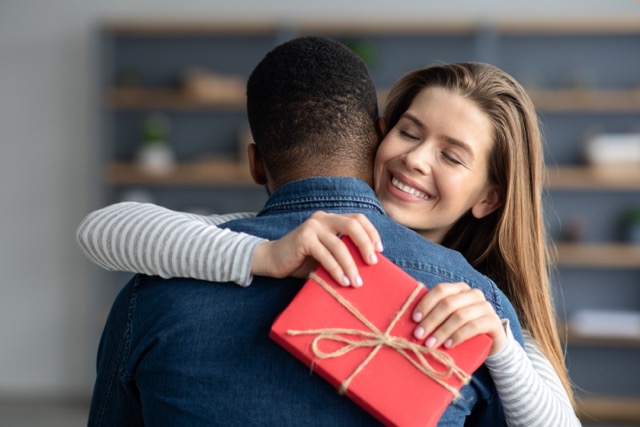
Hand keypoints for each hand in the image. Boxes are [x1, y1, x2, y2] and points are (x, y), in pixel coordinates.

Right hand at [251, 211, 382, 286]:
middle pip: (352, 225)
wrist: (272, 260)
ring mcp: (312, 226)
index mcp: (331, 218)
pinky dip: (335, 269)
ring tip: (356, 282)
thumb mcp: (327, 253)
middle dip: (365, 244)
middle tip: (372, 263)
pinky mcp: (303, 238)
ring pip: (339, 245)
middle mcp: (323, 218)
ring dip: (351, 265)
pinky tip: (341, 281)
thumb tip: (369, 265)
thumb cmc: (302, 260)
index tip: (379, 250)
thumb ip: (343, 252)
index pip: (358, 218)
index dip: (371, 233)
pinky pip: (325, 255)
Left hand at [411, 282, 506, 354]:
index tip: (414, 319)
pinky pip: (473, 327)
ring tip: (430, 344)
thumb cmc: (462, 328)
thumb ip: (435, 314)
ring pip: (459, 316)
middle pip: (448, 304)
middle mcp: (473, 294)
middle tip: (419, 335)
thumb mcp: (448, 318)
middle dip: (431, 320)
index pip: (441, 290)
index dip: (426, 303)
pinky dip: (458, 336)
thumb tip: (412, 321)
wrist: (491, 341)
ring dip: (442, 331)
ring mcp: (485, 307)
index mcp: (460, 289)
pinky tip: (448, 345)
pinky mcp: (493, 322)